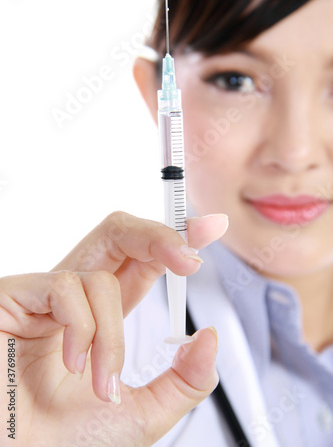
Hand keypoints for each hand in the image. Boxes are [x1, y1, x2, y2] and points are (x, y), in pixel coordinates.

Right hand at [0, 211, 227, 445]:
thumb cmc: (61, 442)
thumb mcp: (142, 414)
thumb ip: (183, 381)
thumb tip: (209, 338)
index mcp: (104, 314)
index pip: (142, 260)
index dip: (174, 238)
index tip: (208, 228)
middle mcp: (77, 297)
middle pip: (120, 234)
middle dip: (159, 237)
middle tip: (188, 258)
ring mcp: (45, 296)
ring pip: (101, 278)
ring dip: (112, 337)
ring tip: (102, 382)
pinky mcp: (16, 296)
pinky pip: (66, 288)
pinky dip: (82, 331)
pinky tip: (71, 365)